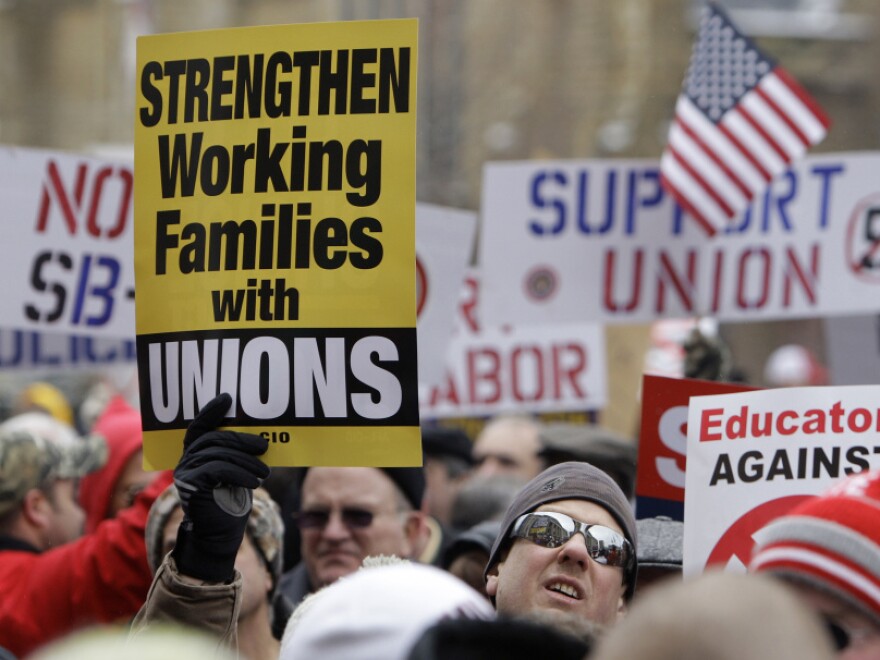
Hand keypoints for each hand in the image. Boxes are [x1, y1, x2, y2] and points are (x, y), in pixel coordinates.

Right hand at [172, 393, 269, 581]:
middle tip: (264, 446)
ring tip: (265, 472)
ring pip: (218, 452)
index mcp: (197, 454)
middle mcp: (187, 460)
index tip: (228, 398)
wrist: (219, 536)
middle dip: (241, 439)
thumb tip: (261, 437)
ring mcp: (186, 472)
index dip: (211, 410)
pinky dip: (240, 472)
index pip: (200, 426)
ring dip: (246, 460)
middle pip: (214, 437)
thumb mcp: (238, 473)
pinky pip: (218, 469)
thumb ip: (238, 455)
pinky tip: (255, 481)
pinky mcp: (191, 485)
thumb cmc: (231, 503)